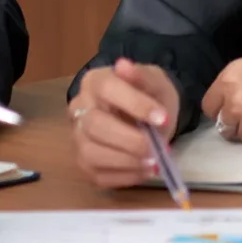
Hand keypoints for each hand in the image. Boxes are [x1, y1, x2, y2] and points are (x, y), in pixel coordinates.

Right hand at [69, 60, 180, 189]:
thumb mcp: (154, 81)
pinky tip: (145, 171)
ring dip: (126, 161)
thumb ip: (141, 76)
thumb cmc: (149, 95)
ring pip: (91, 153)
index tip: (163, 118)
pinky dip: (124, 177)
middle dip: (131, 140)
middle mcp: (79, 108)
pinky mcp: (83, 163)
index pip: (108, 89)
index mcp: (95, 81)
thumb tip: (123, 65)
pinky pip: (97, 175)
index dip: (135, 104)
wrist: (148, 114)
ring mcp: (78, 137)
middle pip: (96, 125)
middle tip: (160, 148)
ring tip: (154, 163)